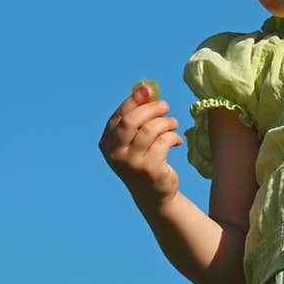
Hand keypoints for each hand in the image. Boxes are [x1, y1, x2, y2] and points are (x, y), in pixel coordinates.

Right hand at [99, 84, 184, 209]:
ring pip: (150, 130)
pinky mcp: (149, 170)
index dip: (134, 100)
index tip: (148, 90)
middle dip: (150, 109)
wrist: (153, 194)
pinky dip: (173, 136)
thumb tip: (146, 89)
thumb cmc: (144, 160)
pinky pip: (164, 142)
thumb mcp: (134, 140)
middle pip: (130, 121)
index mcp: (107, 144)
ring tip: (173, 123)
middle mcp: (115, 154)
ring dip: (165, 122)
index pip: (119, 116)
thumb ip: (137, 117)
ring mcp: (131, 164)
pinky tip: (177, 140)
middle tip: (165, 106)